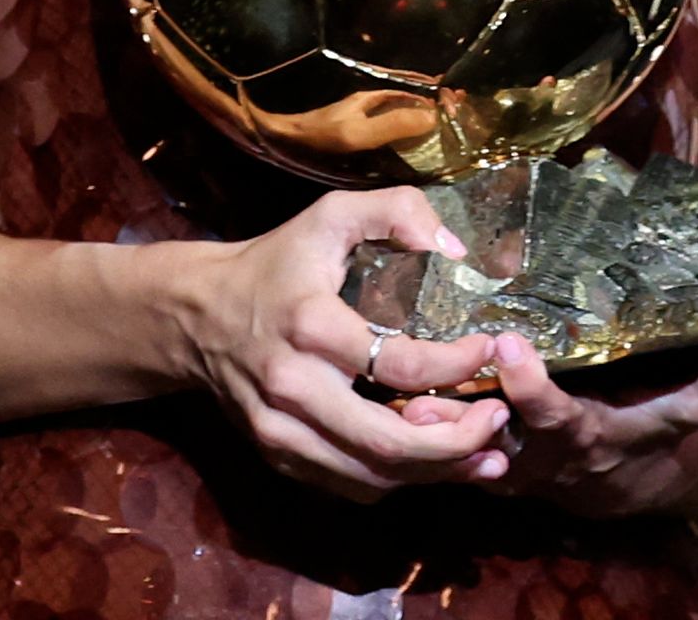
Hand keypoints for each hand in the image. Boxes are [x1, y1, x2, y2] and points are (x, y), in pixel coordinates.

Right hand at [176, 187, 511, 500]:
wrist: (197, 315)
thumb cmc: (276, 261)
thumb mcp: (332, 215)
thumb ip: (397, 211)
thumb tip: (455, 249)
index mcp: (312, 324)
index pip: (399, 364)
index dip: (456, 364)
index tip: (489, 349)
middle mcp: (294, 386)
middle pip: (388, 443)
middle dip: (458, 442)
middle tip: (500, 423)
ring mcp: (281, 430)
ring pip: (371, 476)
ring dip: (435, 472)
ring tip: (483, 454)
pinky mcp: (277, 455)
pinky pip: (347, 485)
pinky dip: (395, 481)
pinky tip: (429, 461)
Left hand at [402, 322, 697, 516]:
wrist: (618, 486)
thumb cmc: (651, 419)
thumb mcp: (689, 396)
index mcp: (649, 426)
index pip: (697, 404)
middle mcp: (594, 449)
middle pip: (568, 427)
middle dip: (536, 393)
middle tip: (510, 348)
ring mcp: (543, 467)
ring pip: (500, 450)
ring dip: (463, 424)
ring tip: (429, 398)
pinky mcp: (504, 473)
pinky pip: (468, 460)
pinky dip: (439, 439)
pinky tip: (411, 409)